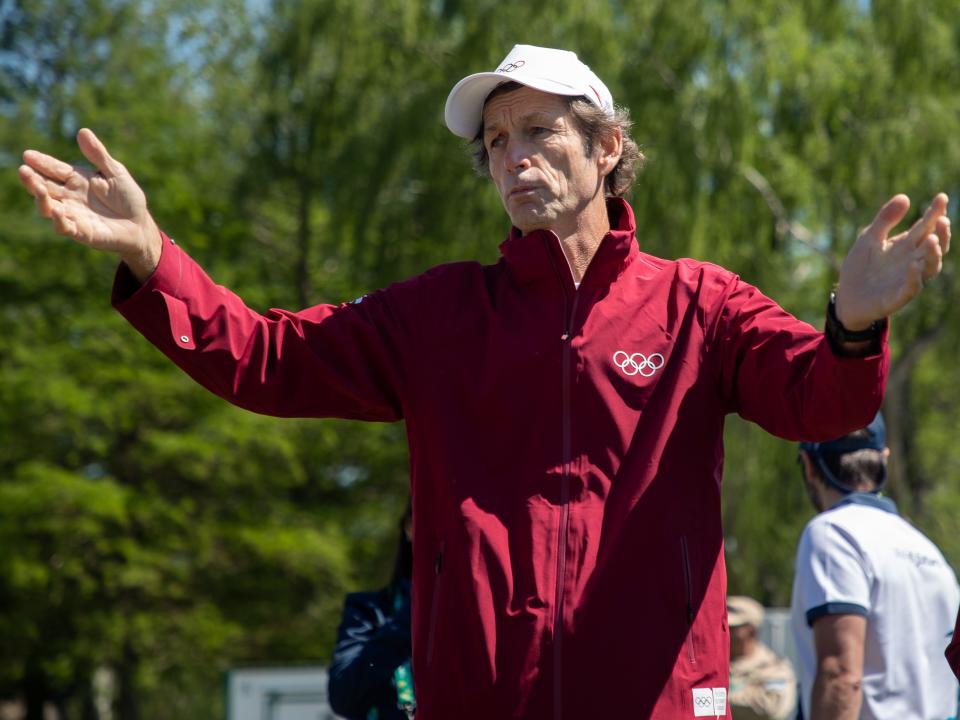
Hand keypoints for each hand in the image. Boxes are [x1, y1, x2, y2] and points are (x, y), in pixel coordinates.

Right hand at [19, 128, 161, 280]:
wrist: (140, 225)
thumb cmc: (128, 198)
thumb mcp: (116, 172)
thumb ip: (99, 155)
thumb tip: (83, 131)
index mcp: (76, 179)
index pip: (54, 169)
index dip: (41, 162)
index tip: (28, 155)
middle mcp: (70, 197)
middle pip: (45, 187)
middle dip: (32, 180)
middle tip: (24, 170)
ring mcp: (73, 215)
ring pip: (48, 207)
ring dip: (41, 199)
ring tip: (39, 189)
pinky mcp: (82, 232)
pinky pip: (65, 227)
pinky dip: (59, 221)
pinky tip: (58, 211)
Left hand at [835, 193, 949, 329]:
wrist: (846, 297)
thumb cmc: (860, 267)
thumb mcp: (868, 238)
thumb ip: (885, 220)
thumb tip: (905, 196)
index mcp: (906, 245)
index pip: (926, 227)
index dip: (935, 213)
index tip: (941, 197)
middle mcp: (913, 261)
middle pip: (935, 246)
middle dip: (941, 233)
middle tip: (942, 220)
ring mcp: (908, 279)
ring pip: (930, 267)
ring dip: (933, 254)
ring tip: (931, 240)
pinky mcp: (898, 296)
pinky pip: (911, 287)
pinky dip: (914, 276)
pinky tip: (913, 265)